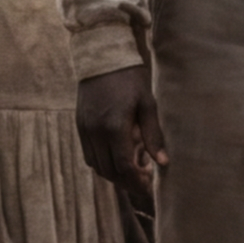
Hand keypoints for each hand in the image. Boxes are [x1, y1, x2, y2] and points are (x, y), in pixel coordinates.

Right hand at [77, 64, 165, 193]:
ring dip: (114, 175)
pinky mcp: (80, 125)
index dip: (137, 181)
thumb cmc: (130, 78)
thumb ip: (154, 135)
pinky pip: (88, 154)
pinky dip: (102, 163)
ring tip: (132, 173)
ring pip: (97, 166)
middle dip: (127, 182)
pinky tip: (116, 159)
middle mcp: (96, 132)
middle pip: (109, 171)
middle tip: (144, 183)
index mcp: (115, 127)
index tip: (150, 186)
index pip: (124, 167)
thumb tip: (163, 163)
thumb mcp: (147, 104)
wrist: (101, 56)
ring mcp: (85, 129)